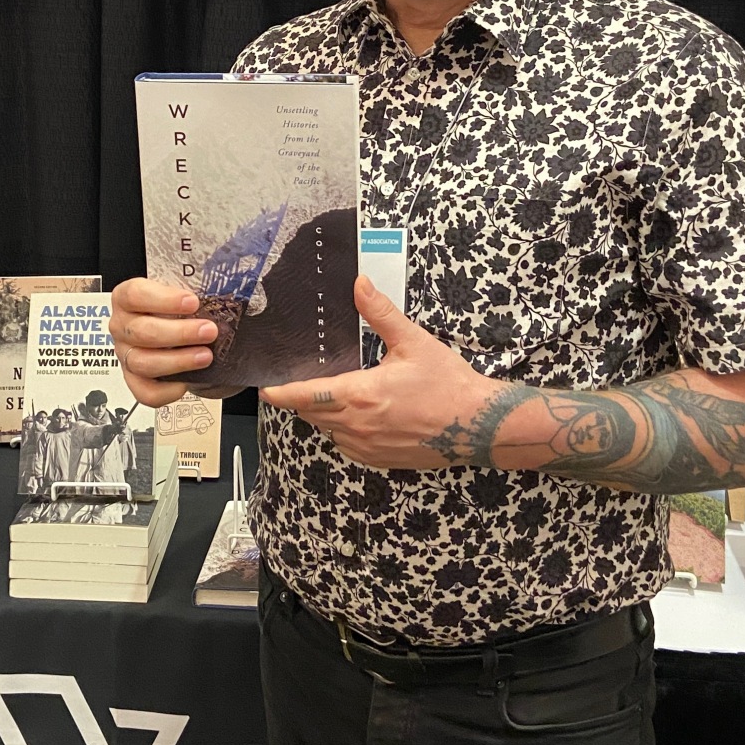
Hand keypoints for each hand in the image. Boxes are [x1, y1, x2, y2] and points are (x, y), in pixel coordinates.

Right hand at [109, 277, 219, 405]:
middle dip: (180, 333)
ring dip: (178, 361)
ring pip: (143, 363)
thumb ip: (196, 288)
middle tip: (209, 331)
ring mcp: (126, 355)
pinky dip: (168, 390)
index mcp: (127, 298)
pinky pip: (146, 392)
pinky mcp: (135, 381)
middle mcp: (122, 327)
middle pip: (142, 331)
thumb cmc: (179, 309)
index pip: (135, 295)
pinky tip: (187, 380)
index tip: (193, 302)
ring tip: (205, 356)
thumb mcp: (184, 291)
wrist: (182, 335)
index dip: (164, 300)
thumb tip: (221, 291)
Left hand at [260, 277, 499, 470]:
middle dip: (303, 401)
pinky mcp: (380, 460)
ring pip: (329, 431)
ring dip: (324, 416)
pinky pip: (347, 446)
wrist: (479, 426)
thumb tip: (360, 284)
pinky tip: (357, 417)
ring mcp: (368, 447)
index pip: (306, 397)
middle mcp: (358, 425)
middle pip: (312, 415)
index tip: (265, 390)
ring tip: (330, 397)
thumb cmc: (448, 383)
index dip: (282, 394)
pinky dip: (344, 432)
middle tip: (299, 385)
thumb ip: (381, 314)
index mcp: (361, 395)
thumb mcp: (413, 342)